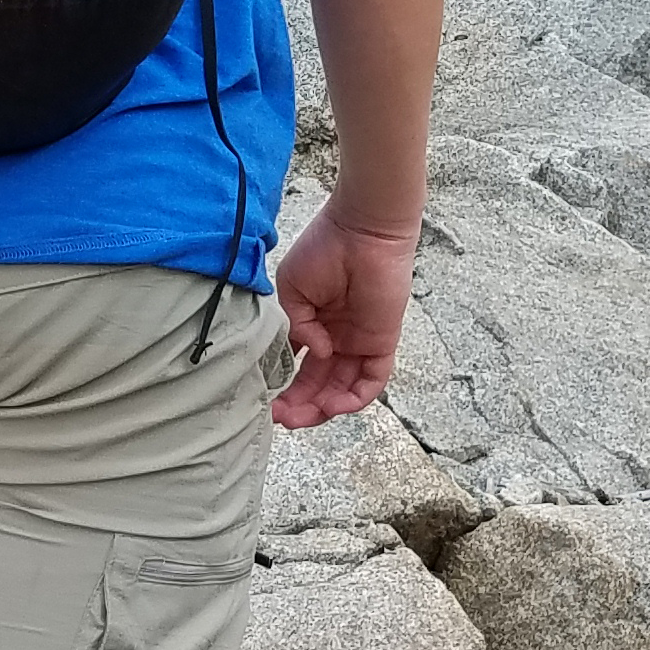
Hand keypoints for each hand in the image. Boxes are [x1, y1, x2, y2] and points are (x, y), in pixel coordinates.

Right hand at [269, 208, 415, 426]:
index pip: (299, 368)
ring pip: (343, 389)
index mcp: (315, 326)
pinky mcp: (382, 342)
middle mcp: (337, 338)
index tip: (266, 402)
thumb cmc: (324, 250)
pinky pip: (372, 380)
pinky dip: (354, 398)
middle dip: (300, 405)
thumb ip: (297, 326)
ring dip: (323, 409)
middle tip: (281, 419)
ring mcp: (360, 342)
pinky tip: (333, 405)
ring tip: (301, 418)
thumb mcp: (293, 290)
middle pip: (320, 385)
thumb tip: (314, 353)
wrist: (360, 230)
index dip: (284, 388)